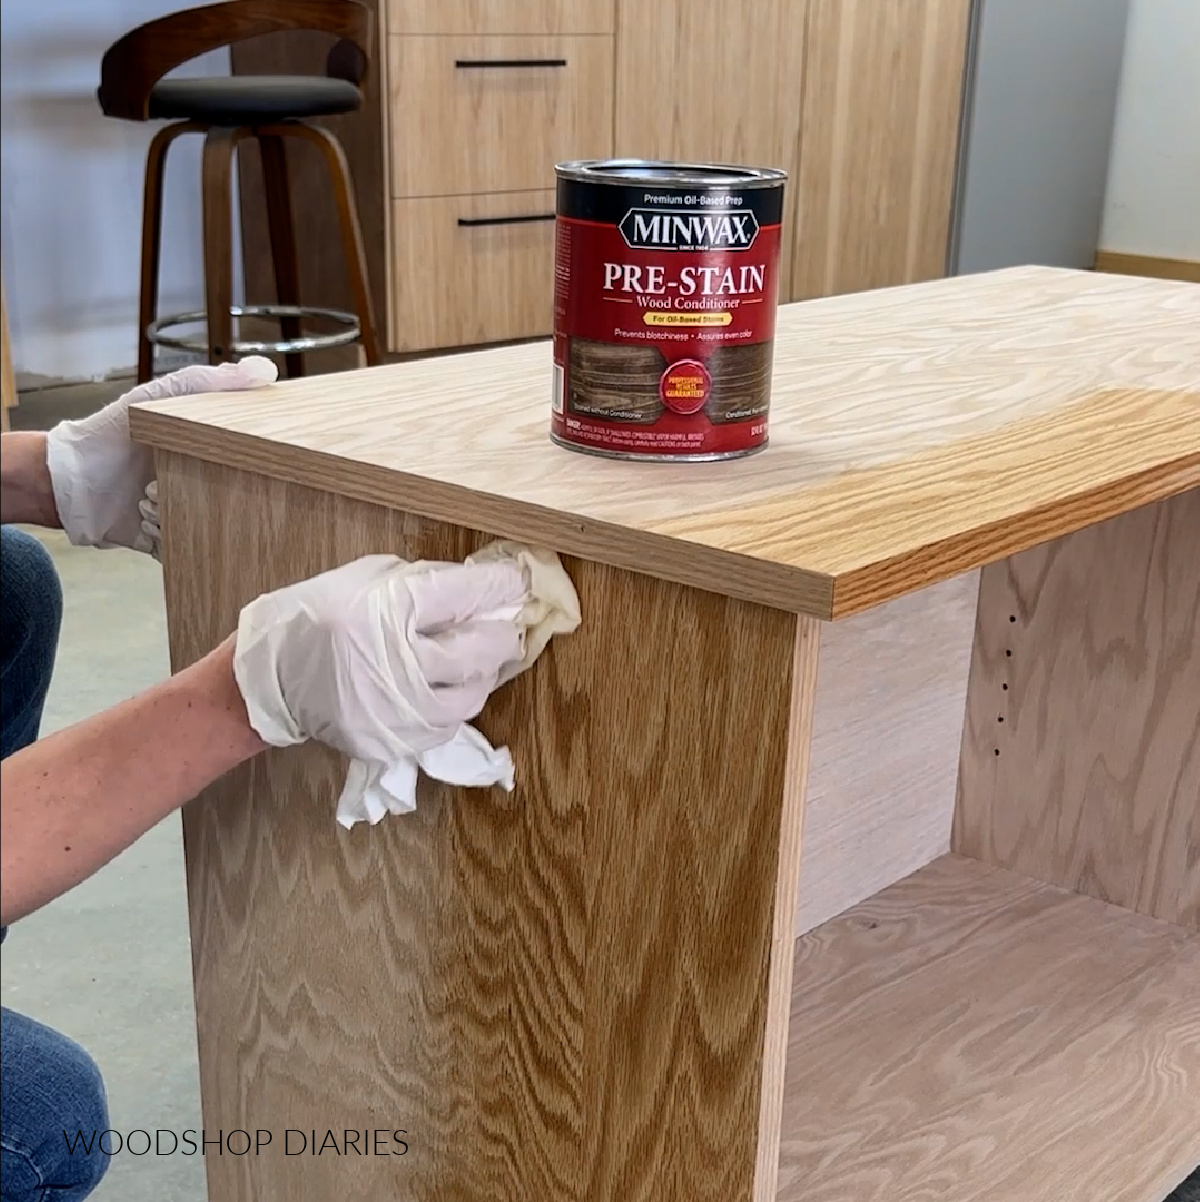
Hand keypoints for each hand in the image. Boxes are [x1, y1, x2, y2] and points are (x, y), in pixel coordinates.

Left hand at [45, 357, 276, 553]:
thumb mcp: (157, 398)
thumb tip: (264, 369)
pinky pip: (186, 550)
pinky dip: (170, 539)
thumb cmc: (107, 435)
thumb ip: (208, 382)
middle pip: (233, 496)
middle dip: (216, 492)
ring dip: (177, 512)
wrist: (66, 482)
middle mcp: (199, 483)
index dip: (253, 461)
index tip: (253, 458)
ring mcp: (183, 513)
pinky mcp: (168, 541)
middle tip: (188, 476)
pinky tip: (147, 517)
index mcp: (205, 451)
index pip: (245, 458)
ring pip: (208, 525)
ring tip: (150, 494)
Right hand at [233, 555, 527, 761]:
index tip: (518, 582)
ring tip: (477, 659)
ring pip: (472, 696)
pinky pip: (445, 725)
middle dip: (503, 634)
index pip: (466, 595)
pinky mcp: (393, 742)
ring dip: (483, 674)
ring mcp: (397, 710)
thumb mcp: (364, 578)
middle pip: (480, 650)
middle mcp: (399, 663)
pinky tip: (447, 687)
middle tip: (509, 626)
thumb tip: (476, 589)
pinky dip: (454, 703)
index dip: (500, 586)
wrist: (269, 680)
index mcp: (389, 611)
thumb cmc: (316, 616)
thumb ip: (421, 581)